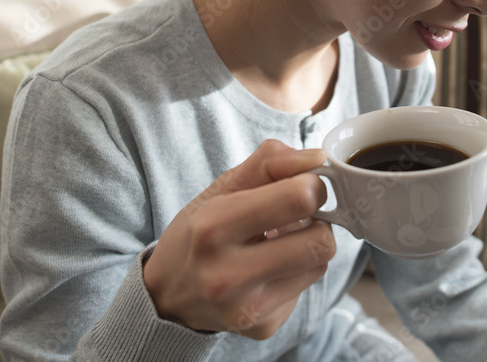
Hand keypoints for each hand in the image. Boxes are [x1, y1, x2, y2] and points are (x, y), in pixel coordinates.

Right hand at [142, 139, 335, 338]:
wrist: (166, 297)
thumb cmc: (196, 234)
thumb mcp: (219, 190)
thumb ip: (268, 163)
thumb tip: (318, 158)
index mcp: (214, 227)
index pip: (299, 198)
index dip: (312, 186)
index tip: (303, 186)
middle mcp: (228, 274)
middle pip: (321, 241)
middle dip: (318, 221)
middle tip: (298, 216)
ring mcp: (247, 307)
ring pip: (319, 264)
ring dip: (308, 247)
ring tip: (279, 243)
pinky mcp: (263, 327)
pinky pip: (305, 290)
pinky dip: (295, 273)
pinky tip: (268, 271)